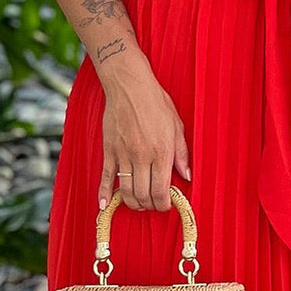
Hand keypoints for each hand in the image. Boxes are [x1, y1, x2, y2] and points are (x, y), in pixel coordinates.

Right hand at [98, 70, 191, 211]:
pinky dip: (103, 193)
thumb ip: (182, 154)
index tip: (166, 205)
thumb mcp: (177, 126)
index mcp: (162, 152)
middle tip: (152, 204)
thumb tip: (187, 176)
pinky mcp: (109, 150)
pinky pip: (105, 176)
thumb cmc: (156, 102)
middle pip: (143, 194)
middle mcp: (142, 156)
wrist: (129, 85)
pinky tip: (105, 205)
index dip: (164, 204)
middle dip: (149, 205)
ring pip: (125, 190)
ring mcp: (123, 154)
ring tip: (138, 204)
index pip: (162, 190)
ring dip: (132, 203)